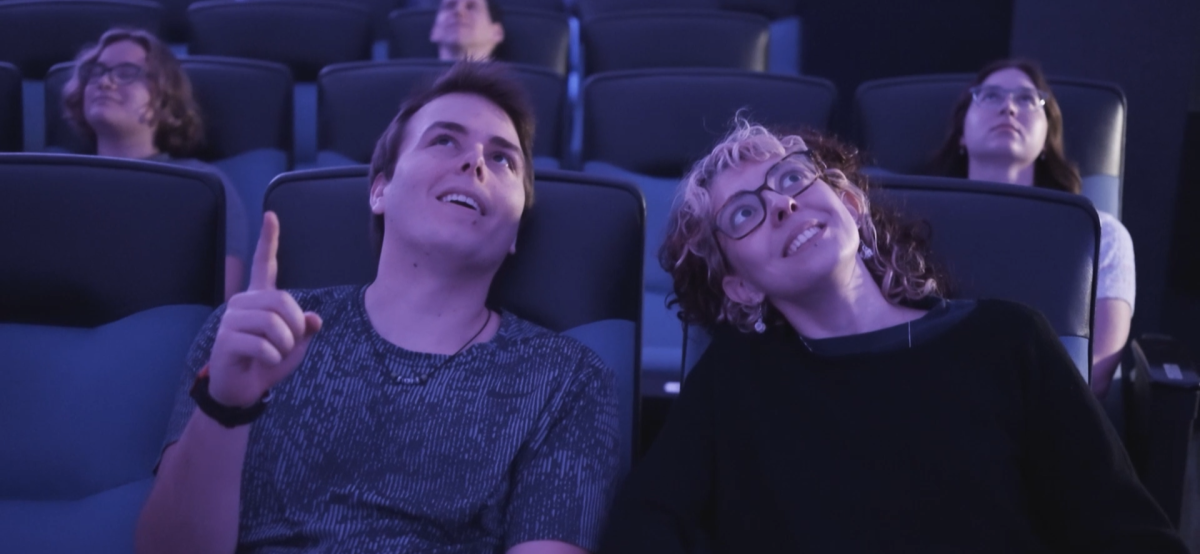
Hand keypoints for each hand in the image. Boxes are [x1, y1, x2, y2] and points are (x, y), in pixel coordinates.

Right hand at [206, 212, 321, 407]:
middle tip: (289, 344)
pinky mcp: (225, 339)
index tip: (271, 216)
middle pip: (280, 300)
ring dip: (284, 345)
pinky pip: (262, 345)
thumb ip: (305, 329)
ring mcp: (231, 319)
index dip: (269, 240)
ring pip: (272, 323)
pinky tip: (263, 362)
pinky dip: (272, 357)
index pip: (265, 264)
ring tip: (275, 354)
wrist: (242, 389)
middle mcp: (242, 302)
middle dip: (294, 326)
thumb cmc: (269, 362)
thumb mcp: (295, 345)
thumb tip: (313, 319)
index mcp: (260, 299)